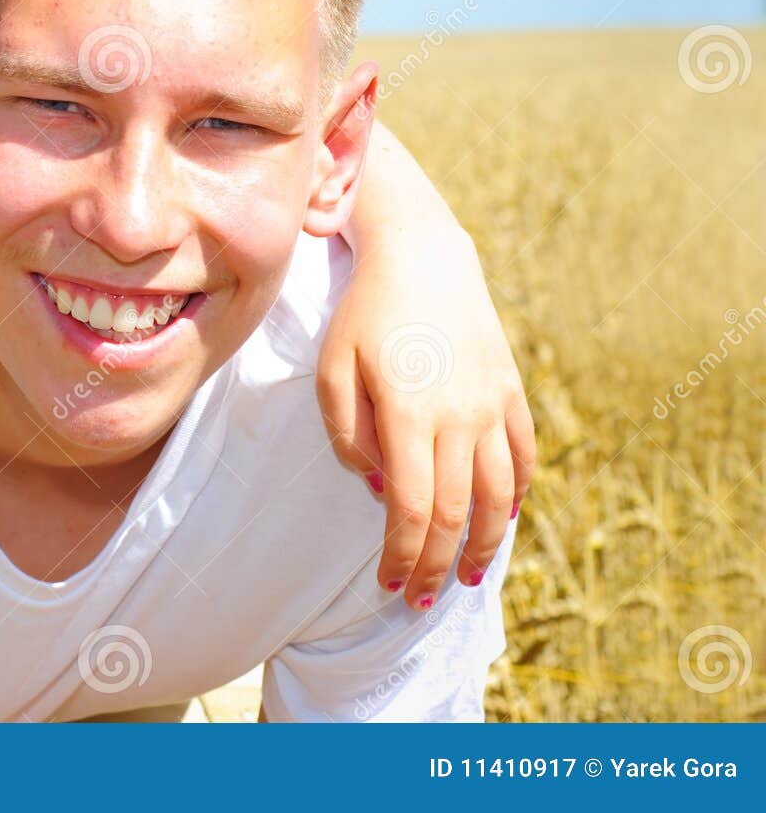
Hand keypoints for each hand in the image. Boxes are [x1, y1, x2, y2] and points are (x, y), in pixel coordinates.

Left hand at [317, 233, 535, 608]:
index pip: (415, 508)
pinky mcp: (511, 388)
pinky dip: (516, 493)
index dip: (406, 555)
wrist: (423, 256)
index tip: (391, 585)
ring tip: (469, 576)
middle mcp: (460, 415)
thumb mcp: (332, 369)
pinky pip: (523, 454)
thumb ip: (350, 435)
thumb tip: (382, 490)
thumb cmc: (363, 314)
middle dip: (440, 565)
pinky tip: (503, 517)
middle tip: (423, 600)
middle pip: (458, 512)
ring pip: (500, 493)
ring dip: (486, 543)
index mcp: (410, 414)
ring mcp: (493, 402)